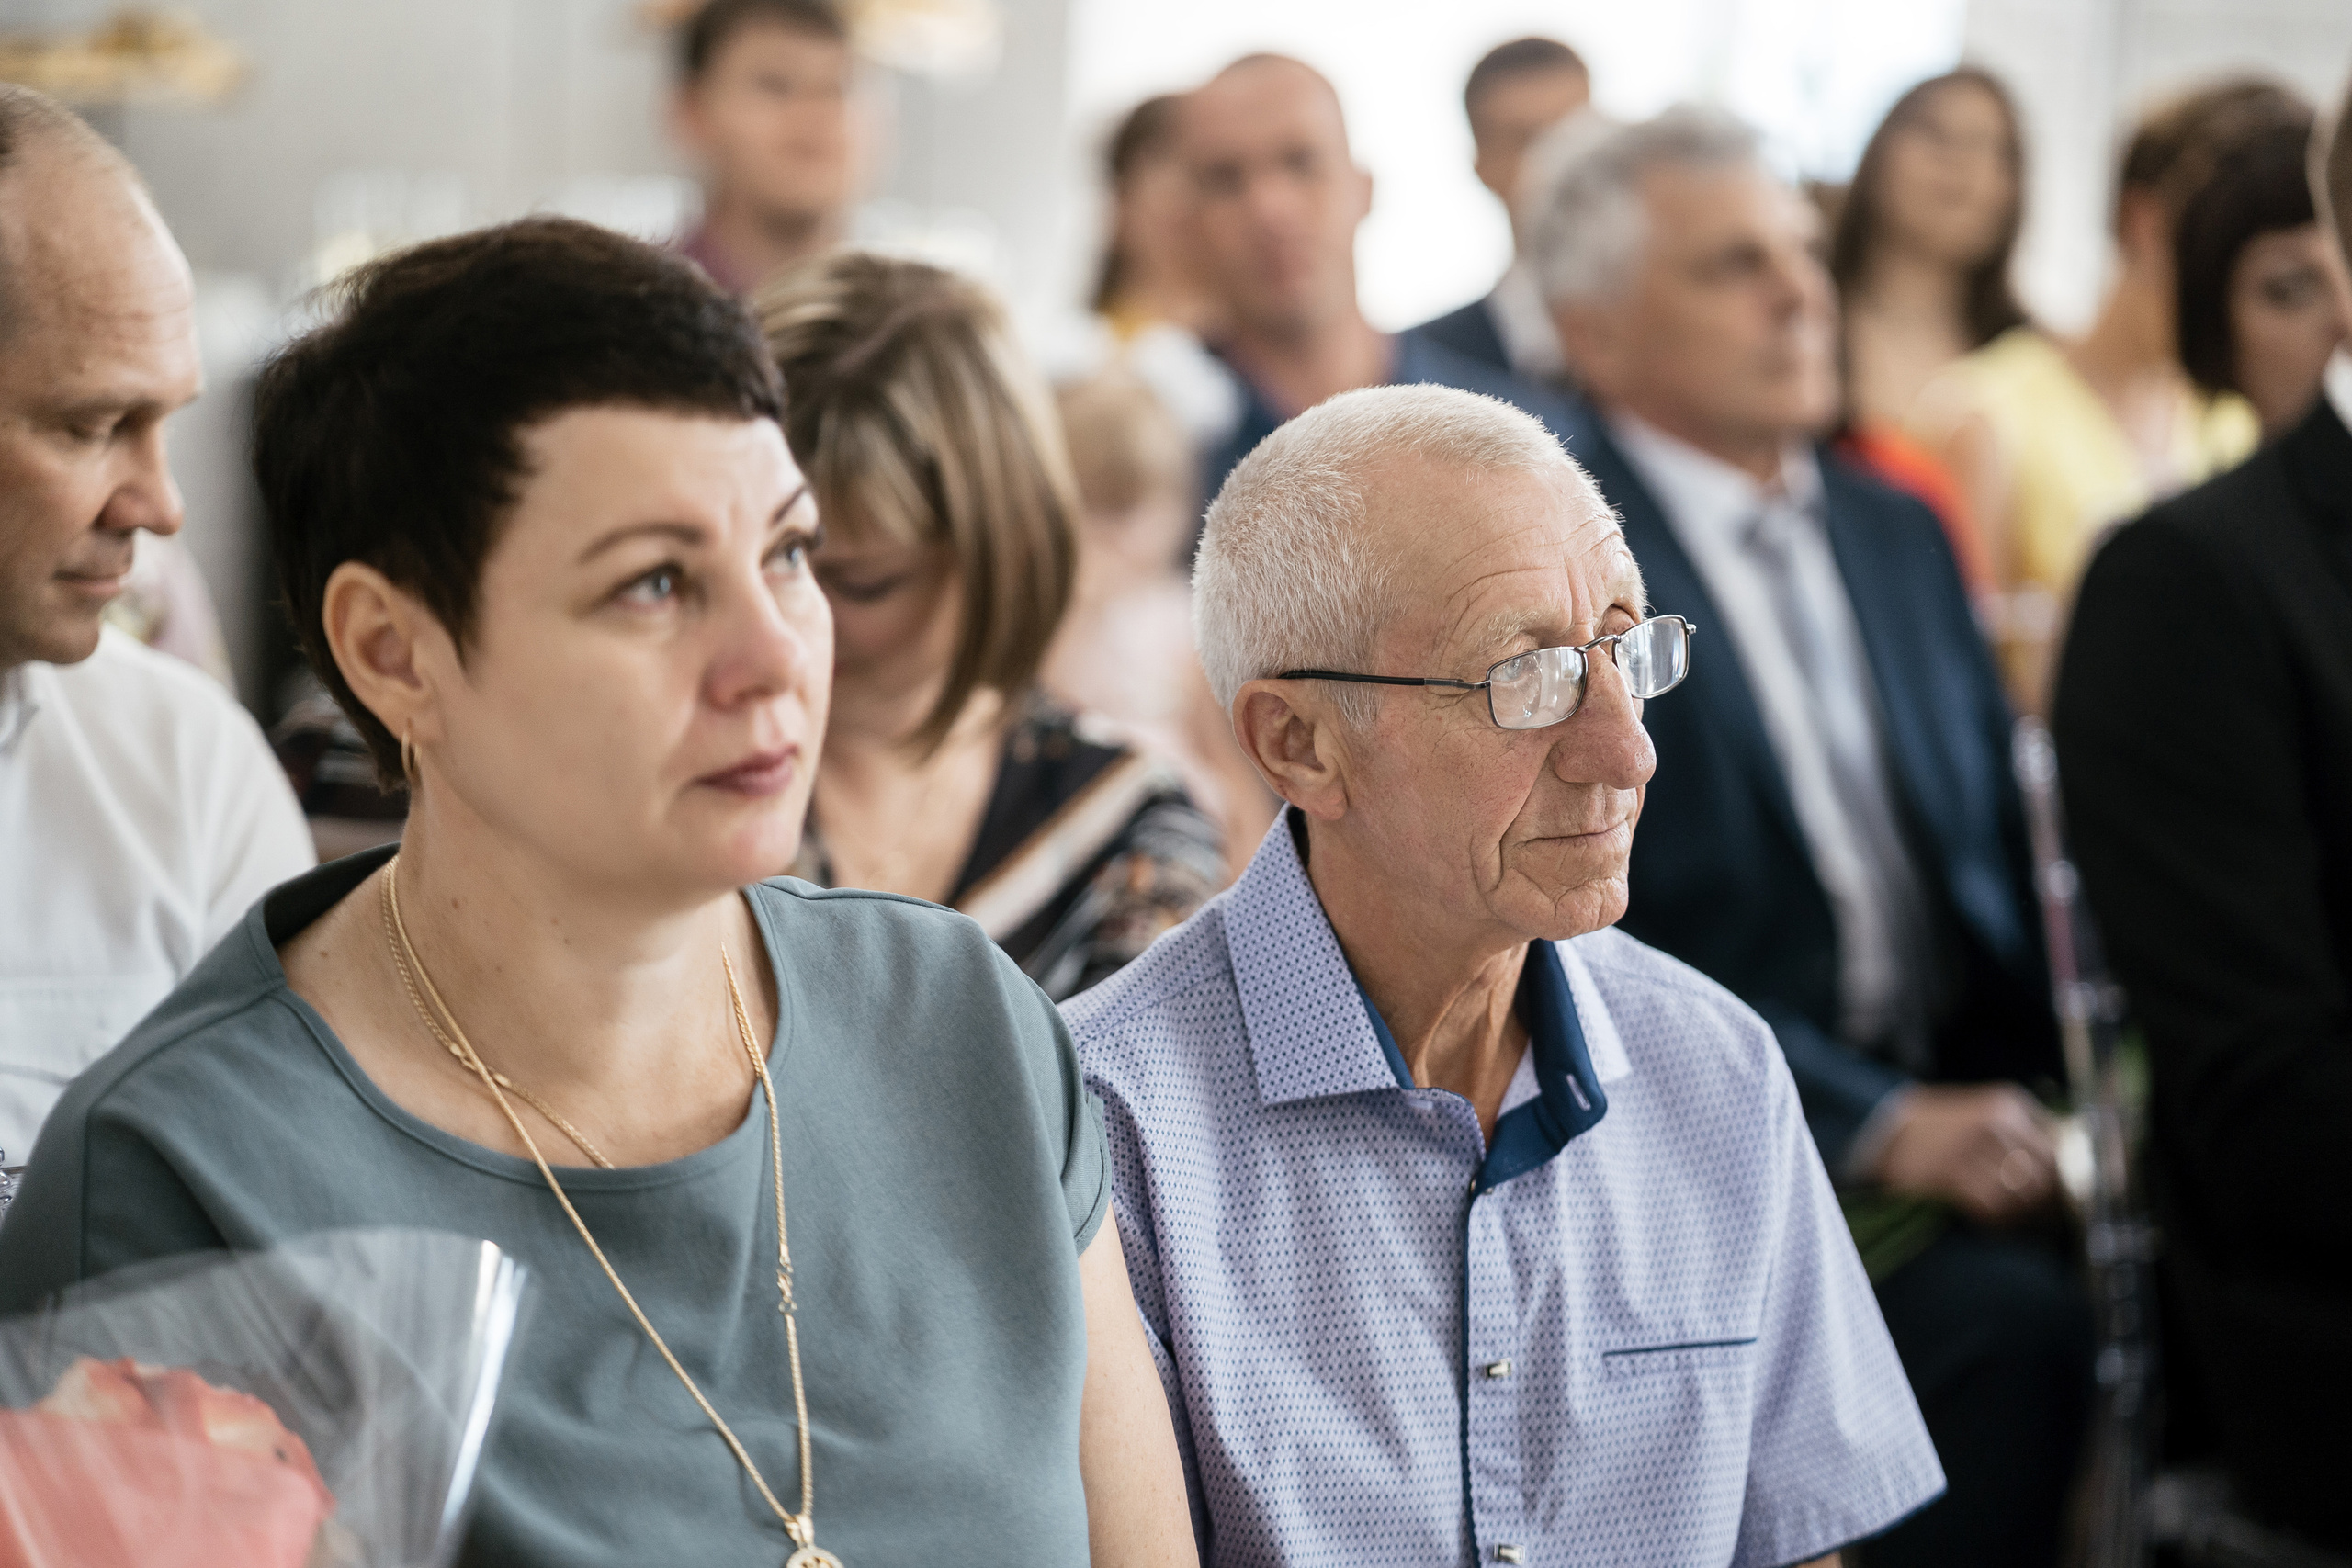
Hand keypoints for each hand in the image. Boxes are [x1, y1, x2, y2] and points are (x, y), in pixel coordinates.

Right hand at [1870, 1083, 2057, 1224]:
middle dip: (2042, 1202)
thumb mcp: (1987, 1112)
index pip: (2056, 1151)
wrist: (1888, 1132)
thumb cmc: (1945, 1128)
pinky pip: (1991, 1206)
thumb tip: (2066, 1168)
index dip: (2061, 1180)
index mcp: (2008, 1104)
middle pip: (2041, 1176)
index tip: (2058, 1198)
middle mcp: (1994, 1122)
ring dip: (2019, 1214)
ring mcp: (1971, 1147)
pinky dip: (1995, 1219)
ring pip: (2018, 1195)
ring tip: (2012, 1219)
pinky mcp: (1950, 1173)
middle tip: (2037, 1217)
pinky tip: (1988, 1218)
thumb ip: (2026, 1131)